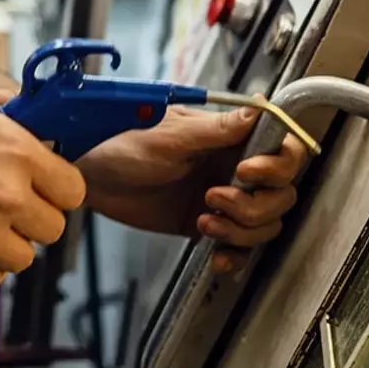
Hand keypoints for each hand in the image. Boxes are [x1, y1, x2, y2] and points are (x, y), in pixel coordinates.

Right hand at [0, 82, 85, 287]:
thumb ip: (6, 109)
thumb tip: (36, 119)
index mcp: (14, 150)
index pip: (73, 189)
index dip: (57, 186)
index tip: (40, 183)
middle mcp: (4, 193)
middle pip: (53, 227)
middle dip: (32, 215)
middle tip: (3, 200)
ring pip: (24, 257)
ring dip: (6, 242)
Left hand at [77, 107, 307, 273]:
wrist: (86, 174)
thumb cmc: (118, 141)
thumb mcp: (167, 135)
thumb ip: (216, 130)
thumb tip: (258, 111)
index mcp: (227, 138)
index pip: (282, 150)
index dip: (277, 166)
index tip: (247, 173)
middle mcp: (231, 167)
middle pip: (281, 194)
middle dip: (255, 205)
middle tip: (214, 198)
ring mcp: (220, 197)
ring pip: (264, 223)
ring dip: (242, 230)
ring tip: (204, 222)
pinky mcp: (205, 224)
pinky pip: (239, 246)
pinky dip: (235, 255)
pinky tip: (218, 256)